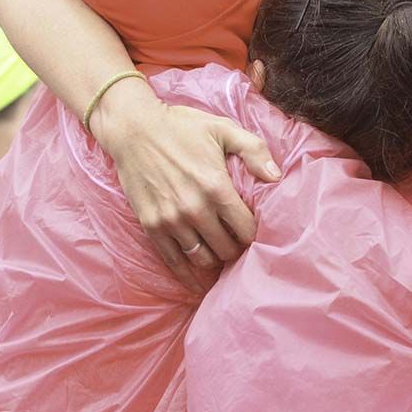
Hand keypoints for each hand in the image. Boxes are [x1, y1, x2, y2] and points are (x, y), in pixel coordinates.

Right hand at [93, 83, 280, 292]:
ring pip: (203, 258)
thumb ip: (254, 150)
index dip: (254, 233)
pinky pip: (173, 261)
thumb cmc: (182, 127)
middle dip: (236, 248)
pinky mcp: (151, 226)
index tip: (255, 231)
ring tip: (220, 254)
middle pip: (227, 248)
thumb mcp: (223, 129)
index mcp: (216, 187)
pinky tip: (197, 285)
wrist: (134, 129)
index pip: (246, 229)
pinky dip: (187, 276)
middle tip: (239, 244)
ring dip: (215, 259)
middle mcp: (195, 209)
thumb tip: (276, 177)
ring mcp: (171, 220)